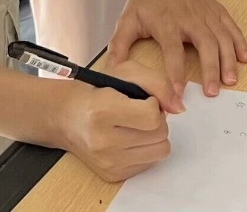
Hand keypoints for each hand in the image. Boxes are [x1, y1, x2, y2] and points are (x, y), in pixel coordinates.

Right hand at [52, 60, 171, 181]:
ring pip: (160, 151)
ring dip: (154, 136)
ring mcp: (107, 162)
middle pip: (160, 135)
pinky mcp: (112, 175)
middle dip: (157, 120)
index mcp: (103, 111)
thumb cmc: (97, 91)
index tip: (144, 100)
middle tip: (139, 112)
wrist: (67, 117)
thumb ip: (158, 83)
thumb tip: (179, 108)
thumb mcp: (126, 72)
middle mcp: (103, 142)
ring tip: (137, 125)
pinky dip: (145, 150)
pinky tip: (130, 138)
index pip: (152, 117)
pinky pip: (149, 163)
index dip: (154, 104)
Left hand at [108, 0, 246, 98]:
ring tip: (231, 80)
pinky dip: (240, 43)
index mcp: (167, 23)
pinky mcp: (216, 10)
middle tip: (214, 92)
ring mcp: (206, 14)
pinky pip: (232, 27)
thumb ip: (119, 45)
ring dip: (228, 59)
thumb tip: (113, 70)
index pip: (173, 52)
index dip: (176, 73)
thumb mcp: (127, 20)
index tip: (179, 94)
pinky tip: (246, 59)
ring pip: (222, 37)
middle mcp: (190, 18)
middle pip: (205, 44)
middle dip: (211, 69)